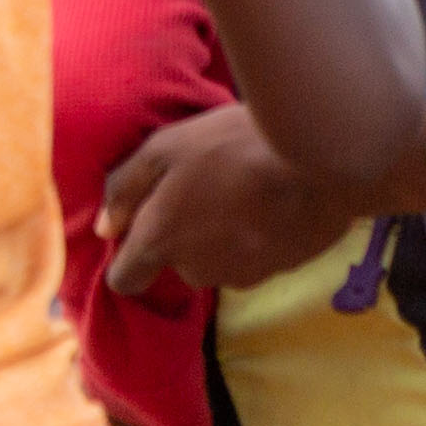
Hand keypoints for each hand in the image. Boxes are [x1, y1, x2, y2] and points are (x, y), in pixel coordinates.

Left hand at [102, 103, 356, 297]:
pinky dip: (258, 238)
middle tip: (202, 188)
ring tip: (241, 191)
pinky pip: (257, 258)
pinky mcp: (286, 270)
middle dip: (182, 236)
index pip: (126, 280)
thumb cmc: (232, 145)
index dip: (128, 260)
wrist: (320, 160)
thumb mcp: (163, 149)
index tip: (140, 232)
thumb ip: (125, 190)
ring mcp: (247, 274)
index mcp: (162, 242)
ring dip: (222, 237)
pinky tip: (271, 203)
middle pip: (178, 265)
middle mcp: (200, 270)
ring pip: (219, 262)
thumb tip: (105, 228)